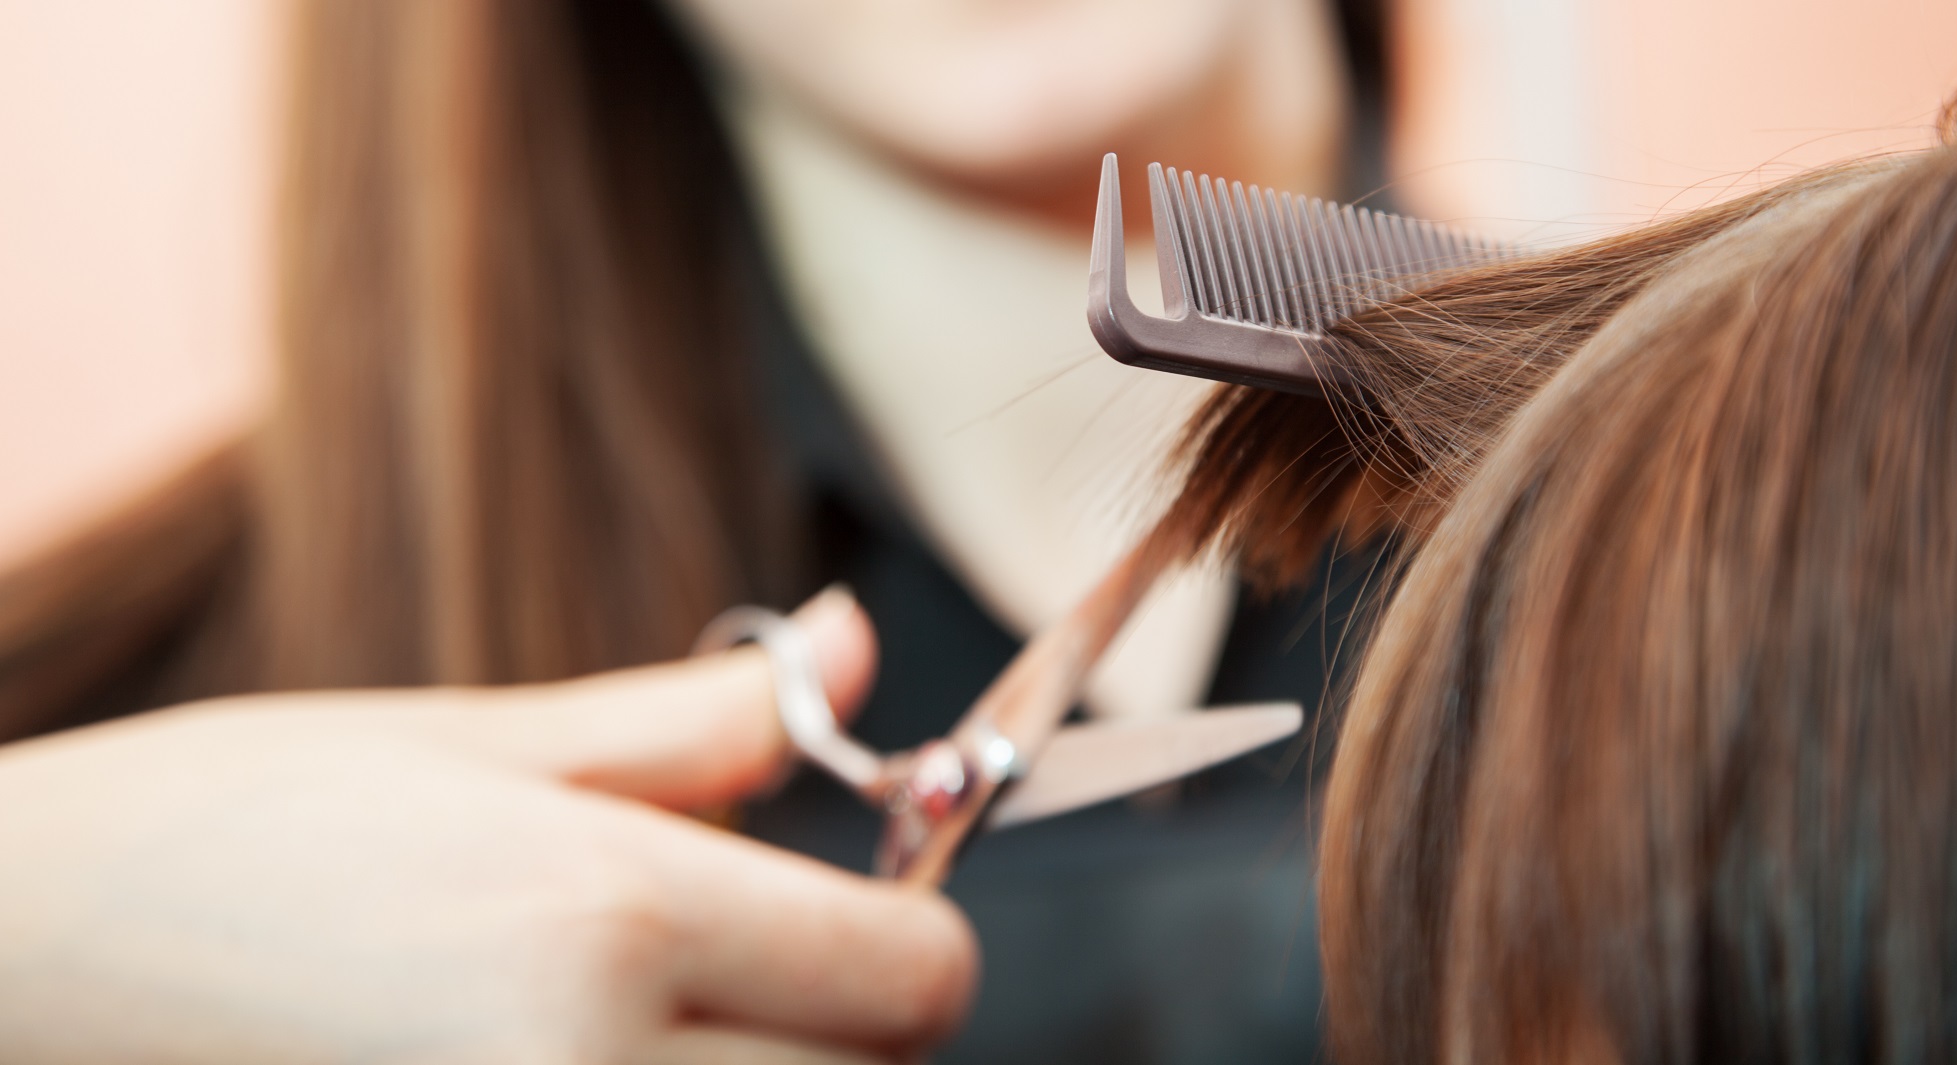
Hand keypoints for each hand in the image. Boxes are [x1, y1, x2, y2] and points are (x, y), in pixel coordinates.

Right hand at [0, 588, 975, 1063]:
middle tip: (717, 956)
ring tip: (623, 1010)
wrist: (12, 972)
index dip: (905, 927)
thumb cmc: (220, 839)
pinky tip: (578, 1057)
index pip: (921, 979)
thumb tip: (852, 648)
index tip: (842, 893)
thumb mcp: (471, 744)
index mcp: (605, 925)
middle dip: (838, 1018)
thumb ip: (695, 722)